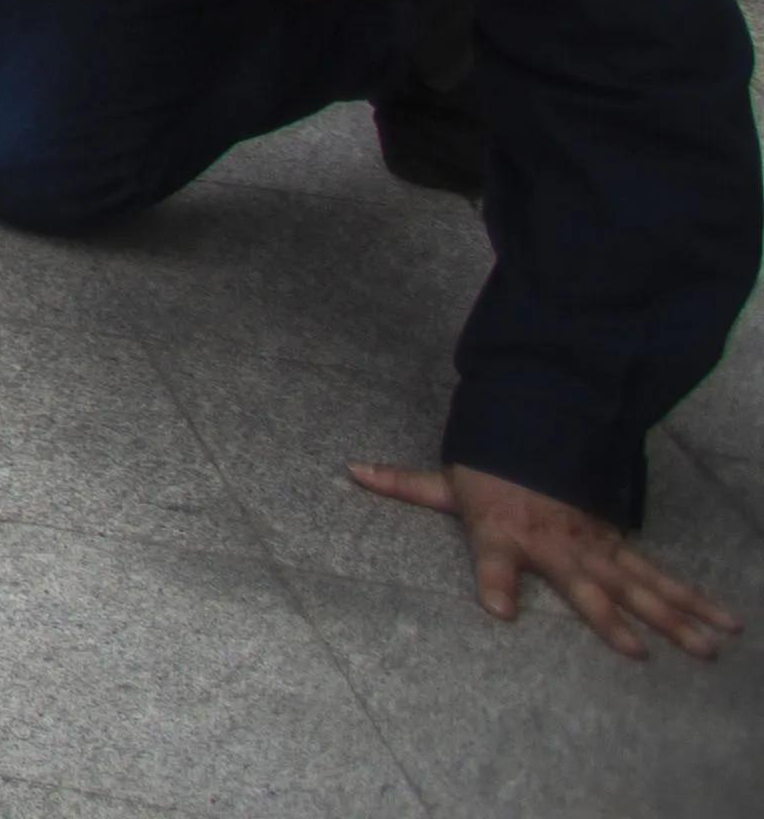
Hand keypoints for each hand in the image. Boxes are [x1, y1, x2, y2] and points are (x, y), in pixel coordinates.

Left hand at [348, 460, 740, 661]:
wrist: (541, 426)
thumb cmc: (492, 463)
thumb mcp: (449, 478)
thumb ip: (405, 485)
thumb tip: (352, 470)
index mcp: (507, 531)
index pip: (495, 558)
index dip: (494, 581)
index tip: (498, 609)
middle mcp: (557, 544)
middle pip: (590, 587)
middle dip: (614, 619)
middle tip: (637, 651)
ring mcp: (595, 547)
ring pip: (640, 587)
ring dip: (674, 617)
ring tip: (708, 648)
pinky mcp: (619, 546)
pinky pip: (661, 577)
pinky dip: (697, 600)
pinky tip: (726, 623)